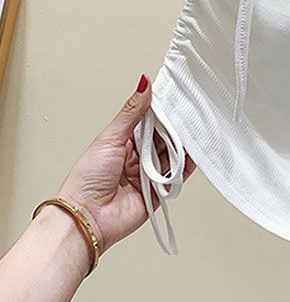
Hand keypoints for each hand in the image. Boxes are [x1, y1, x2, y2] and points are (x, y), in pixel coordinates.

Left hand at [55, 74, 195, 256]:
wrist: (85, 218)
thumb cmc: (86, 180)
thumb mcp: (110, 138)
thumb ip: (132, 112)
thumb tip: (144, 83)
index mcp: (124, 141)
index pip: (151, 120)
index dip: (163, 109)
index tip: (176, 96)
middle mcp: (138, 156)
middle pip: (165, 136)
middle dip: (176, 127)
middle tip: (187, 115)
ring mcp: (149, 173)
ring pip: (173, 154)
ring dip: (182, 144)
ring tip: (189, 134)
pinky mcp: (159, 191)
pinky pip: (178, 175)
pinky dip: (186, 165)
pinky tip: (191, 154)